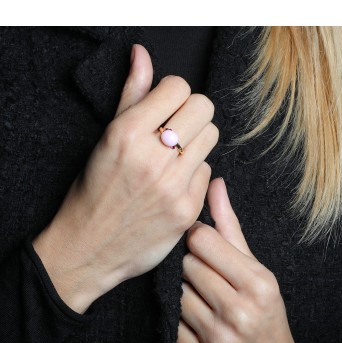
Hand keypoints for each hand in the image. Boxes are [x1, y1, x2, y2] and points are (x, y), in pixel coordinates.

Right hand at [32, 44, 218, 312]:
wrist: (90, 247)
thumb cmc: (93, 190)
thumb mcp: (105, 139)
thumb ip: (130, 95)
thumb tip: (143, 55)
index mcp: (127, 133)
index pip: (179, 87)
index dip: (173, 94)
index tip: (164, 107)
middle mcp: (153, 158)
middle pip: (204, 108)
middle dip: (191, 114)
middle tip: (174, 130)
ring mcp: (173, 186)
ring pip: (211, 137)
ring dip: (195, 143)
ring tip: (174, 158)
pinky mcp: (187, 210)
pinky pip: (208, 173)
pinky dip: (195, 174)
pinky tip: (175, 184)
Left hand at [177, 177, 304, 342]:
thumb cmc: (265, 315)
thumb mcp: (257, 271)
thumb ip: (231, 227)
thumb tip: (216, 183)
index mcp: (258, 283)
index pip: (203, 239)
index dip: (197, 238)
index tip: (201, 244)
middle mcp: (239, 311)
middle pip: (187, 264)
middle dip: (191, 266)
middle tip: (203, 276)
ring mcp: (218, 339)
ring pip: (175, 292)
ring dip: (183, 292)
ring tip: (202, 300)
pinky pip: (171, 324)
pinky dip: (179, 320)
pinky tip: (196, 323)